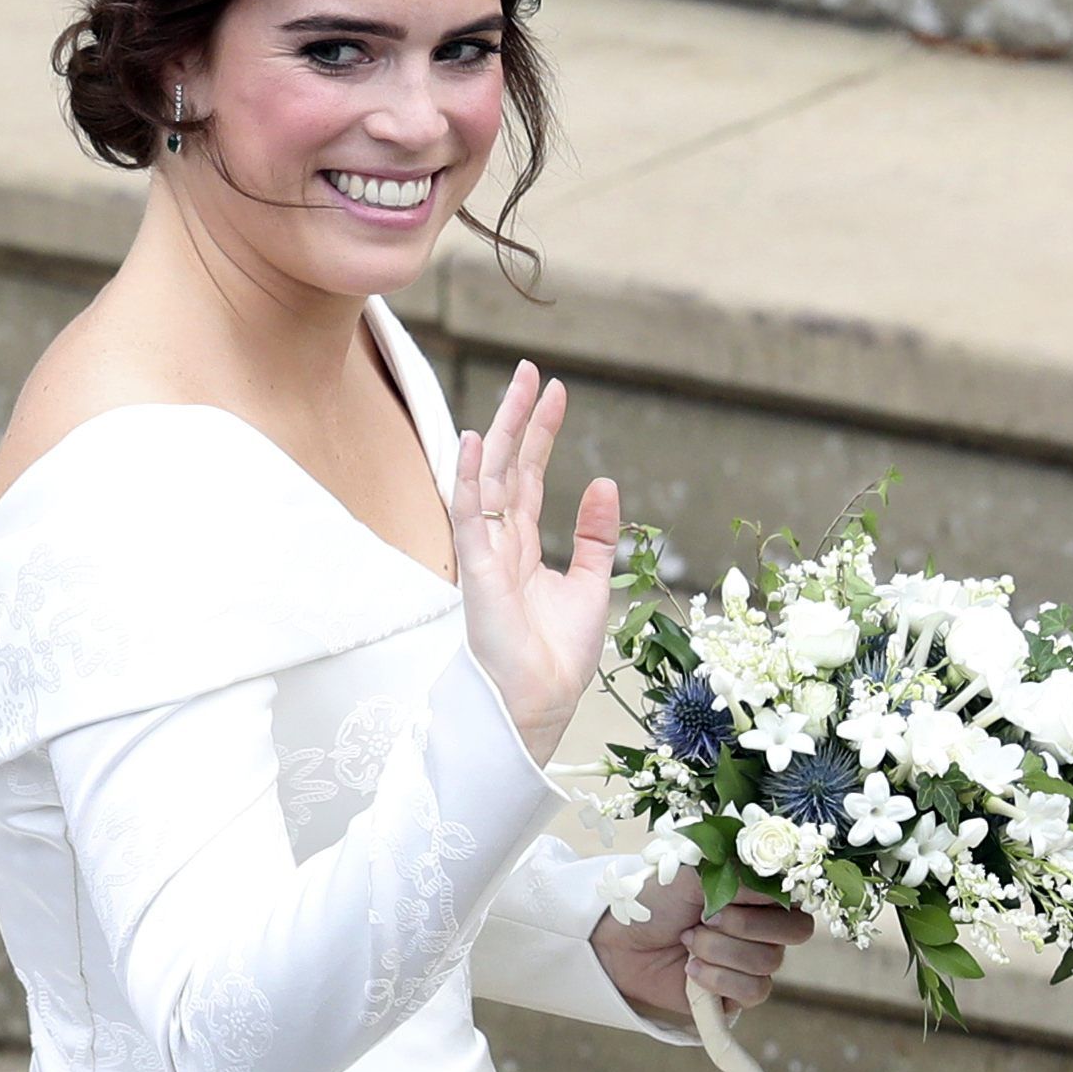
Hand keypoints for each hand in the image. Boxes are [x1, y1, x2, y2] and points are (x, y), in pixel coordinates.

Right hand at [452, 359, 617, 762]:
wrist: (542, 701)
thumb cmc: (559, 655)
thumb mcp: (591, 584)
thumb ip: (594, 535)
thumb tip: (603, 482)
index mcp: (523, 547)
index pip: (529, 476)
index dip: (541, 434)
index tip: (557, 392)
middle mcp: (501, 543)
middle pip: (507, 466)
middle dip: (519, 418)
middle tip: (531, 370)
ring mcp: (486, 554)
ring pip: (489, 479)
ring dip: (501, 432)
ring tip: (517, 387)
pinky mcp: (478, 571)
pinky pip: (470, 516)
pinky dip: (469, 478)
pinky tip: (472, 442)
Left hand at [589, 873, 814, 1024]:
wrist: (621, 941)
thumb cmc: (657, 899)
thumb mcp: (693, 874)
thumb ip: (737, 875)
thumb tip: (769, 883)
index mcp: (760, 891)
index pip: (796, 896)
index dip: (765, 898)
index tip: (726, 895)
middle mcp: (765, 926)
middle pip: (796, 932)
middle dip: (743, 926)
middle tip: (704, 919)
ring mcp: (754, 961)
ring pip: (768, 962)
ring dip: (720, 951)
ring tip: (688, 942)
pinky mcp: (738, 994)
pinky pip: (753, 991)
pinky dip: (718, 979)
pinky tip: (691, 969)